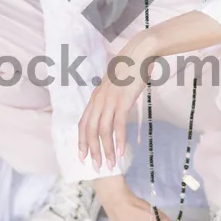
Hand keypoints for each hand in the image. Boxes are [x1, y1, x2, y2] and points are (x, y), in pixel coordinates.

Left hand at [78, 48, 150, 170]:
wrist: (139, 53)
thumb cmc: (129, 68)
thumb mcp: (115, 85)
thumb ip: (111, 98)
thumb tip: (113, 110)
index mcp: (95, 97)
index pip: (83, 123)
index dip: (81, 142)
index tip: (82, 156)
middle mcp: (98, 100)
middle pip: (90, 131)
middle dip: (91, 151)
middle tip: (96, 167)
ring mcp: (109, 100)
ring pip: (102, 131)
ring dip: (106, 150)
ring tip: (111, 165)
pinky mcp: (123, 101)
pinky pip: (118, 125)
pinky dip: (118, 140)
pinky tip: (120, 152)